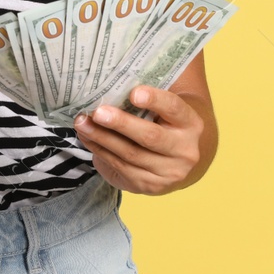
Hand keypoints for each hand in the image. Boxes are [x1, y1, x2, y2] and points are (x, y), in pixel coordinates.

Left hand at [73, 86, 203, 195]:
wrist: (182, 159)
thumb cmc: (167, 123)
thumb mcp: (168, 109)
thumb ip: (148, 98)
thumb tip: (111, 88)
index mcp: (191, 123)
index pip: (174, 108)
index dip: (155, 100)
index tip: (133, 93)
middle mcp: (185, 150)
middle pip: (150, 137)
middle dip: (120, 124)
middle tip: (98, 112)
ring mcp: (168, 172)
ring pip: (130, 155)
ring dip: (102, 138)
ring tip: (82, 123)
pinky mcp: (150, 185)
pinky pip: (120, 167)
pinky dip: (101, 151)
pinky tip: (88, 138)